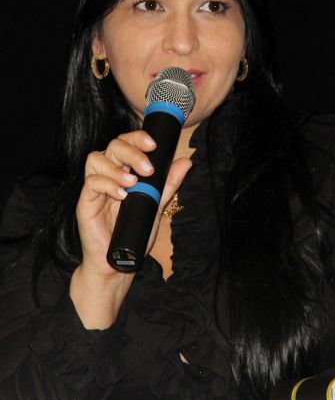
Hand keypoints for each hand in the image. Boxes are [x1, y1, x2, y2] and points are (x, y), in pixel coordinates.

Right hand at [70, 130, 191, 328]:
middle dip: (131, 152)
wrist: (120, 261)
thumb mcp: (156, 204)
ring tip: (133, 183)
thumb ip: (168, 183)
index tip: (153, 145)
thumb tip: (186, 161)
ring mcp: (94, 188)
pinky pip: (91, 184)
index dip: (136, 138)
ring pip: (96, 159)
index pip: (125, 143)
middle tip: (147, 168)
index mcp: (123, 171)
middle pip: (112, 146)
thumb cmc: (135, 231)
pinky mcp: (85, 203)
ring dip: (117, 168)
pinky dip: (107, 185)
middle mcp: (107, 175)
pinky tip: (122, 196)